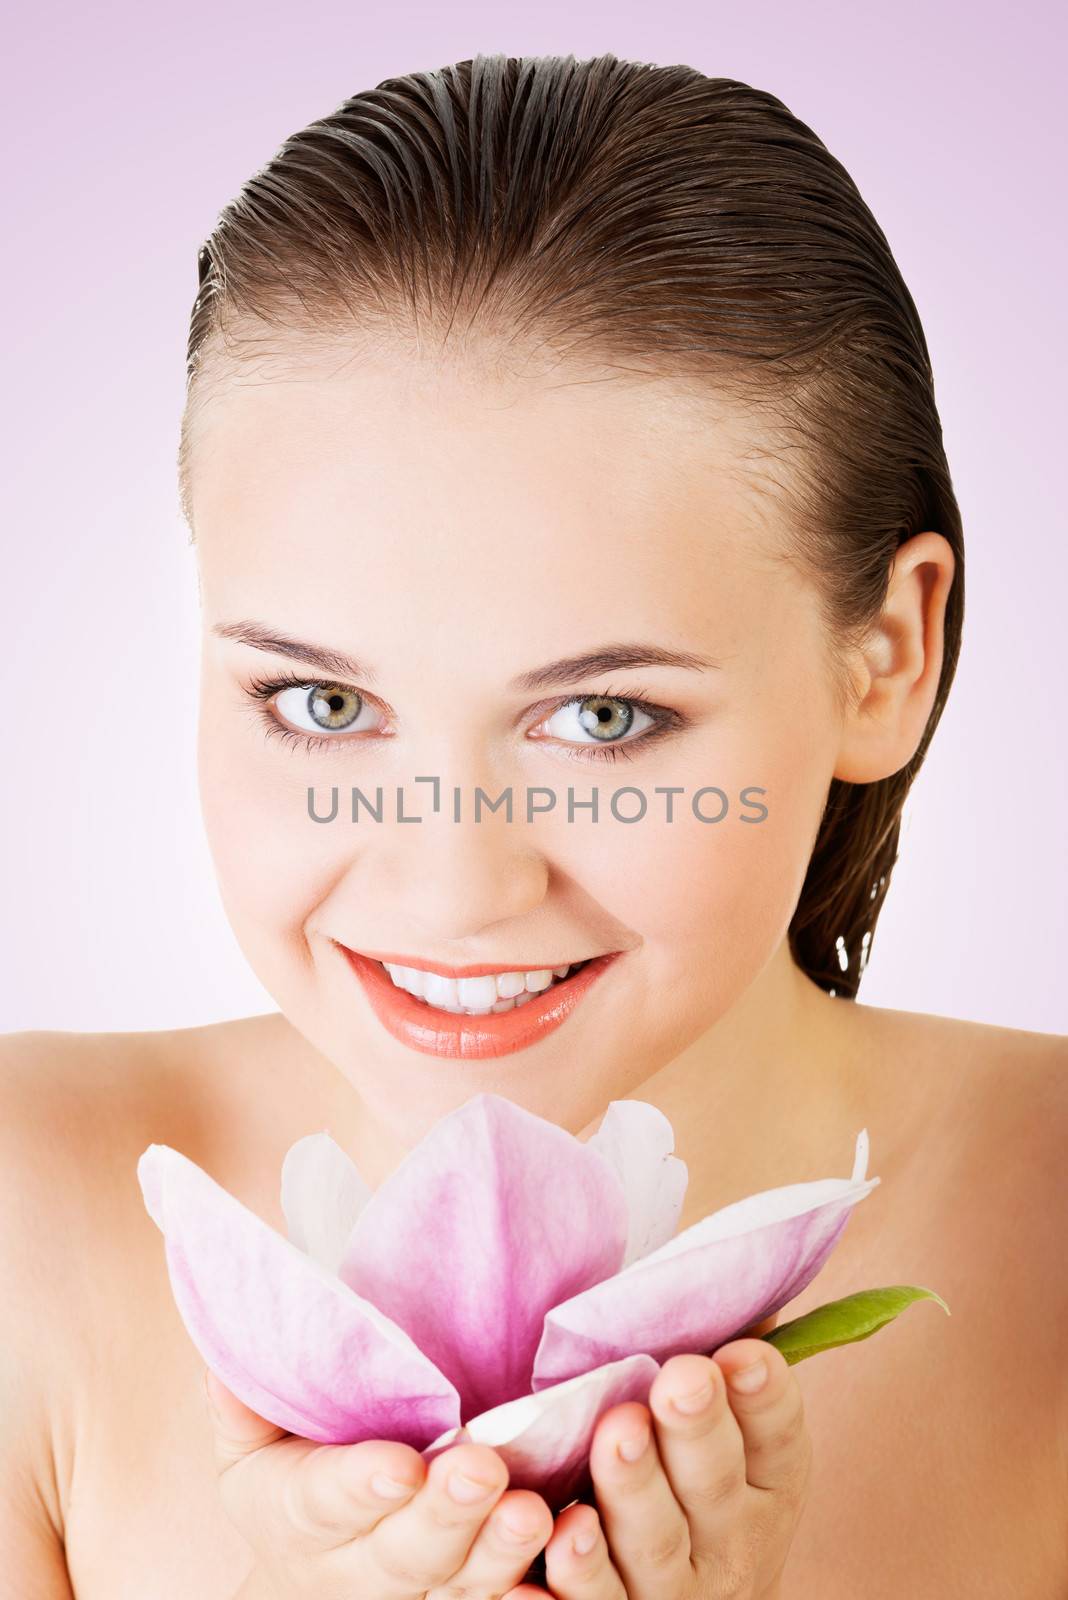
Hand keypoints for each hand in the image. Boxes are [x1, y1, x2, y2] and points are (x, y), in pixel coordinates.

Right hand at [203, 1368, 554, 1596]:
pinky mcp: (460, 1596)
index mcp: (291, 1513)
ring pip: (457, 1584)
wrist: (309, 1558)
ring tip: (534, 1510)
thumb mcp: (250, 1434)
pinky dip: (528, 1588)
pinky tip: (566, 1552)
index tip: (400, 1465)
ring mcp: (412, 1592)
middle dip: (443, 1514)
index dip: (360, 1487)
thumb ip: (245, 1400)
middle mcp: (353, 1567)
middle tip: (483, 1469)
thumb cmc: (288, 1464)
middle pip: (401, 1553)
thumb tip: (227, 1360)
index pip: (322, 1503)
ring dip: (498, 1550)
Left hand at [505, 1327, 809, 1599]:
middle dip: (697, 1428)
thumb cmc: (686, 1473)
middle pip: (716, 1483)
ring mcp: (677, 1587)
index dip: (763, 1396)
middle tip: (677, 1379)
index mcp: (769, 1479)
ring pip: (656, 1542)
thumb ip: (717, 1352)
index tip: (739, 1353)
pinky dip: (580, 1571)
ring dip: (636, 1488)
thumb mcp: (722, 1421)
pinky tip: (560, 1534)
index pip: (778, 1435)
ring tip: (616, 1433)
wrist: (685, 1595)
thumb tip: (729, 1262)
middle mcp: (734, 1537)